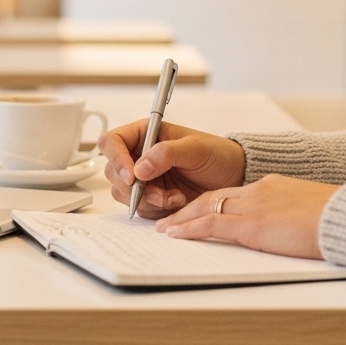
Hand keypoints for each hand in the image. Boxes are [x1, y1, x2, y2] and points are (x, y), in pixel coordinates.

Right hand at [100, 120, 246, 218]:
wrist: (232, 178)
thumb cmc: (217, 155)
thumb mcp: (196, 148)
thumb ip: (166, 153)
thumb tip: (139, 168)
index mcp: (145, 134)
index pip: (112, 142)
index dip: (116, 159)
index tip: (132, 176)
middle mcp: (138, 156)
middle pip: (113, 172)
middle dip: (134, 187)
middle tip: (160, 193)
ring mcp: (143, 179)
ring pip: (123, 193)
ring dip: (147, 200)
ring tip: (176, 196)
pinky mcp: (150, 198)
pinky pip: (138, 208)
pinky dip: (155, 209)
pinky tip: (177, 201)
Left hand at [154, 175, 339, 259]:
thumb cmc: (339, 218)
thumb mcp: (312, 211)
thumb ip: (293, 215)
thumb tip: (290, 228)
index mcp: (274, 186)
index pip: (234, 193)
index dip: (212, 202)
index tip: (198, 209)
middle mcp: (259, 190)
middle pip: (214, 196)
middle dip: (189, 208)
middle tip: (170, 219)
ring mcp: (254, 206)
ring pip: (206, 208)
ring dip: (182, 219)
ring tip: (165, 229)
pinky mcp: (253, 225)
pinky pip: (211, 224)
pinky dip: (189, 229)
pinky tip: (176, 235)